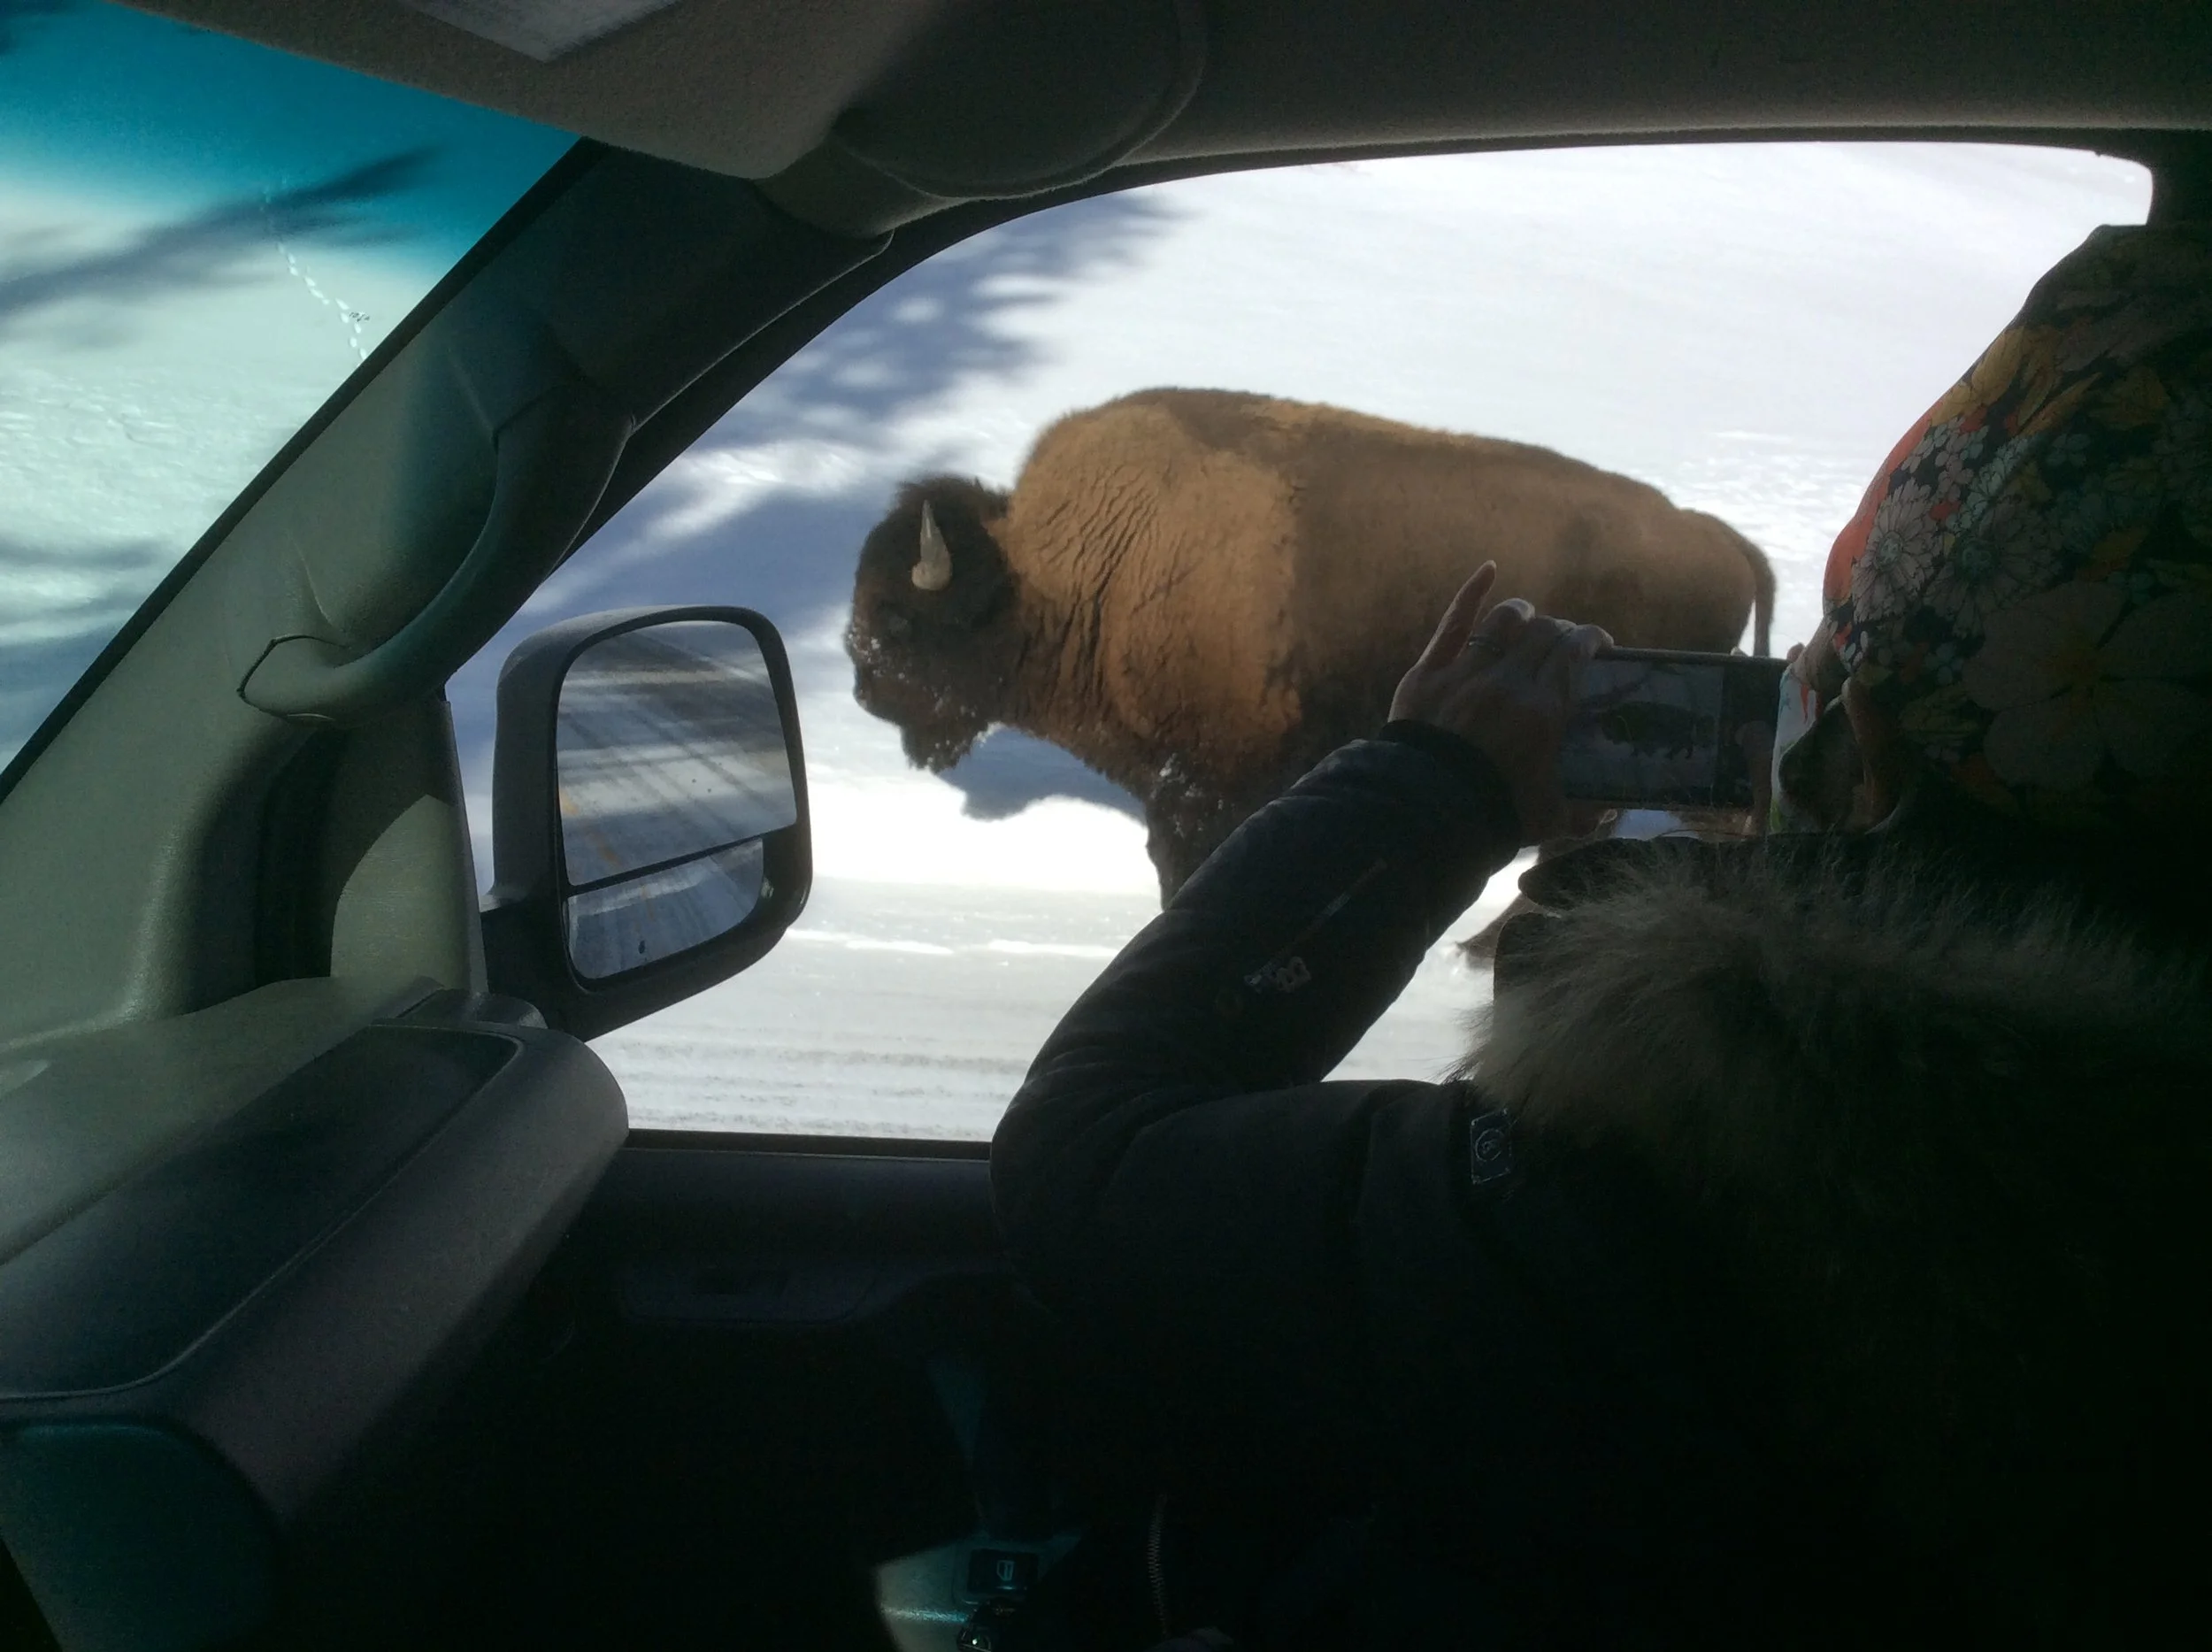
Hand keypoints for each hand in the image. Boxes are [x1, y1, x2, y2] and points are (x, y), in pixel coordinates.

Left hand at [1389, 563, 1610, 842]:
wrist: (1422, 817)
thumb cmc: (1492, 817)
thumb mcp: (1549, 816)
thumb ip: (1585, 810)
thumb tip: (1610, 808)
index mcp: (1544, 711)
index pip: (1576, 653)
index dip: (1592, 641)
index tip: (1599, 645)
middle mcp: (1508, 683)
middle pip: (1545, 633)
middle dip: (1561, 632)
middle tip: (1564, 645)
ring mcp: (1465, 673)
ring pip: (1503, 621)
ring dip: (1522, 615)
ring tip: (1528, 621)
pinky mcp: (1427, 675)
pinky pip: (1452, 624)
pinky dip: (1471, 593)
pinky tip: (1487, 571)